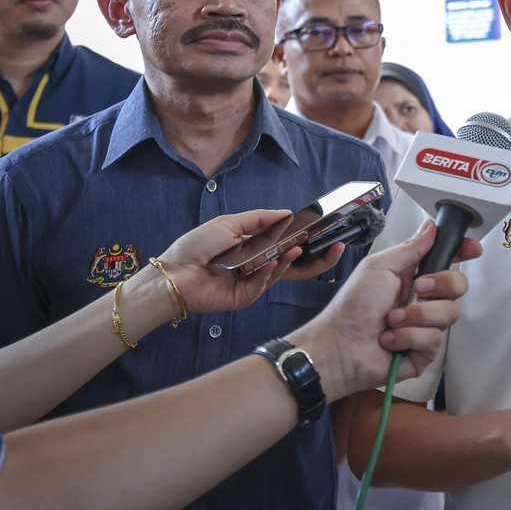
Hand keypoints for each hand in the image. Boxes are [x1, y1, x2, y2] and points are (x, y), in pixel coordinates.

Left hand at [159, 209, 346, 313]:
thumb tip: (288, 213)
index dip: (306, 238)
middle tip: (336, 249)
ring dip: (291, 259)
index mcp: (255, 247)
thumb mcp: (230, 223)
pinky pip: (265, 283)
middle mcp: (258, 265)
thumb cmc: (196, 246)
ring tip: (295, 247)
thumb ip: (260, 219)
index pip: (288, 243)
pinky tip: (271, 261)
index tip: (324, 229)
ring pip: (283, 272)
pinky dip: (270, 271)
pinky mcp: (246, 297)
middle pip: (296, 264)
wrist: (174, 273)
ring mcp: (254, 282)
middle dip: (318, 259)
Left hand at [290, 219, 475, 399]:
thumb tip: (431, 226)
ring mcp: (427, 327)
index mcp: (414, 276)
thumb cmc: (353, 305)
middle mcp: (425, 300)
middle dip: (441, 284)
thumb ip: (410, 248)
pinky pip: (435, 340)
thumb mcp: (379, 267)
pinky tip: (390, 340)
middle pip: (458, 285)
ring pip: (449, 313)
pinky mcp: (426, 352)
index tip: (471, 249)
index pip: (448, 260)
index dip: (463, 252)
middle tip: (417, 288)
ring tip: (391, 321)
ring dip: (416, 315)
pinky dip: (408, 337)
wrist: (340, 346)